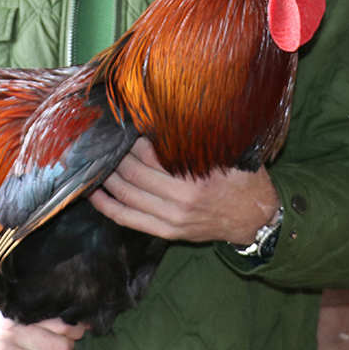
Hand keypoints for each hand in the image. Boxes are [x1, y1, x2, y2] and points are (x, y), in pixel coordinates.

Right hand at [0, 289, 86, 349]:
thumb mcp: (7, 295)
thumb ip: (33, 302)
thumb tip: (69, 310)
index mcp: (15, 310)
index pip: (61, 324)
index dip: (75, 325)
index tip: (78, 322)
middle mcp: (9, 332)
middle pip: (60, 348)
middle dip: (69, 342)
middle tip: (69, 336)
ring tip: (52, 345)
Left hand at [88, 137, 279, 244]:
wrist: (254, 218)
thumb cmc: (243, 180)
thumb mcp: (230, 155)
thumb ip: (200, 141)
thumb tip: (169, 117)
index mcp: (196, 179)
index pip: (151, 155)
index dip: (133, 140)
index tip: (125, 126)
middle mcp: (180, 201)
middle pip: (133, 174)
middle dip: (116, 156)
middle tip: (106, 140)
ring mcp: (171, 219)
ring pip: (126, 195)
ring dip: (108, 178)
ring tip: (96, 161)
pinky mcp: (166, 232)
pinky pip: (127, 219)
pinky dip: (107, 206)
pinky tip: (94, 193)